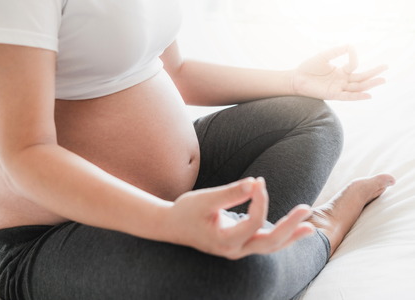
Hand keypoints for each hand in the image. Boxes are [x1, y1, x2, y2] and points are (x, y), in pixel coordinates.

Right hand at [167, 177, 314, 259]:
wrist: (171, 226)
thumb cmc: (186, 211)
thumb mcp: (205, 199)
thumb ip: (230, 193)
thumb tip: (255, 183)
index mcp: (224, 240)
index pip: (254, 222)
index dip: (261, 200)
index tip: (259, 182)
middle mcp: (234, 250)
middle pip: (270, 242)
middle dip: (290, 226)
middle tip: (307, 210)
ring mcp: (237, 251)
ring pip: (270, 247)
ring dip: (290, 236)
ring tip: (310, 227)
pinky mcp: (238, 245)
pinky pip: (264, 244)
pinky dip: (280, 237)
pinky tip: (293, 230)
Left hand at [291, 45, 386, 100]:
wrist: (296, 79)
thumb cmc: (308, 68)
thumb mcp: (324, 56)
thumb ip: (337, 51)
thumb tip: (351, 46)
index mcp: (340, 72)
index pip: (353, 66)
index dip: (354, 56)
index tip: (350, 49)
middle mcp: (341, 81)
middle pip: (361, 78)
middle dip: (373, 74)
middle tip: (386, 68)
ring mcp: (338, 88)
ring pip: (357, 87)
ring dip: (369, 85)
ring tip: (382, 80)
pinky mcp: (332, 94)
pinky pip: (347, 96)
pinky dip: (357, 96)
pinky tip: (368, 95)